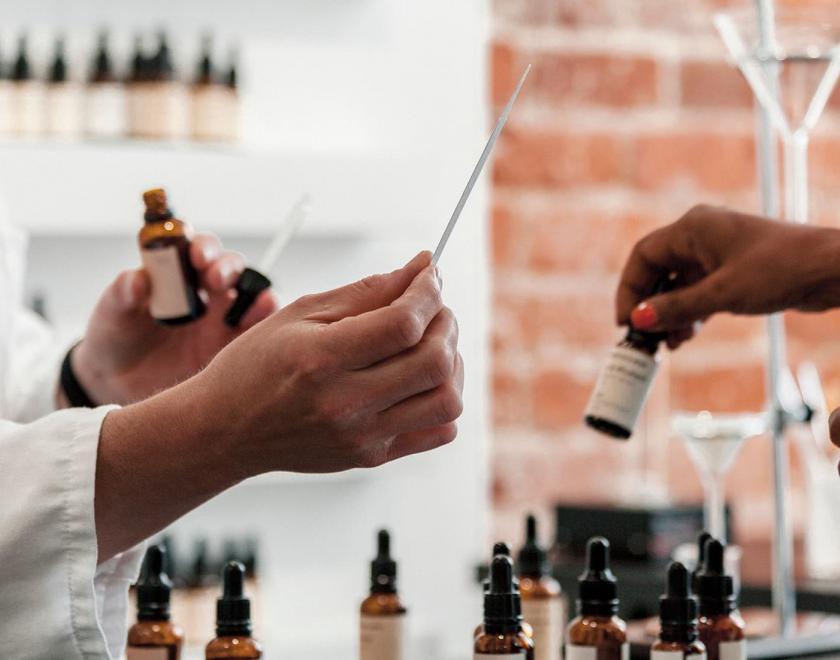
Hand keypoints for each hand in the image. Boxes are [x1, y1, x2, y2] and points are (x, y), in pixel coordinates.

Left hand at [71, 233, 277, 405]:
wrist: (122, 383)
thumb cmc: (117, 337)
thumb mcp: (112, 313)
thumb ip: (122, 293)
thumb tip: (136, 277)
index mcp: (178, 272)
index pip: (197, 249)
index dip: (202, 247)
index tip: (196, 256)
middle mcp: (206, 289)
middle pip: (229, 267)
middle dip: (227, 268)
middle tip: (214, 280)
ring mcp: (224, 316)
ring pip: (251, 293)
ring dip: (255, 291)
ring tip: (252, 299)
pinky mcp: (236, 344)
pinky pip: (259, 327)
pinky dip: (267, 318)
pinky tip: (266, 319)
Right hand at [96, 251, 462, 556]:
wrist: (224, 431)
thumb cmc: (255, 367)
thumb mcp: (300, 313)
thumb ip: (367, 290)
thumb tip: (422, 268)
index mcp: (321, 360)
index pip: (404, 323)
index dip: (429, 292)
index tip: (429, 276)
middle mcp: (344, 404)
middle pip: (434, 361)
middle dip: (446, 322)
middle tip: (433, 308)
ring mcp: (362, 437)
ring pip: (447, 400)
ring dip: (452, 362)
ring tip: (431, 344)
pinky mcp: (372, 456)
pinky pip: (439, 430)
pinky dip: (443, 399)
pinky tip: (421, 380)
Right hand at [616, 205, 839, 348]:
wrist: (831, 270)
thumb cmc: (781, 269)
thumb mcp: (723, 294)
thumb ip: (677, 308)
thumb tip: (639, 319)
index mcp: (693, 228)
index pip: (643, 256)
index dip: (629, 289)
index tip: (625, 321)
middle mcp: (701, 237)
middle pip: (657, 271)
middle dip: (647, 304)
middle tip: (641, 335)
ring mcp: (716, 254)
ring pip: (676, 285)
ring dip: (667, 314)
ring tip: (665, 343)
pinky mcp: (731, 272)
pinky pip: (696, 292)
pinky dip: (687, 313)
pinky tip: (685, 336)